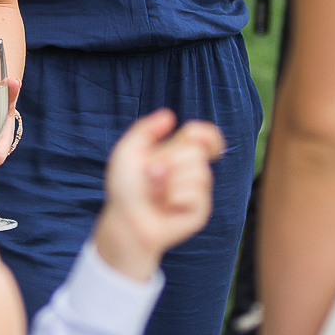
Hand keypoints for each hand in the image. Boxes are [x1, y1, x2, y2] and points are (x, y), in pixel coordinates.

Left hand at [91, 109, 225, 280]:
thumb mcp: (128, 152)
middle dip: (169, 159)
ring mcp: (198, 191)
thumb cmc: (125, 188)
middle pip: (196, 150)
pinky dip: (175, 197)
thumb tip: (170, 115)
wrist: (126, 219)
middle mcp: (192, 170)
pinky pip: (196, 193)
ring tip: (157, 193)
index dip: (209, 135)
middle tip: (151, 175)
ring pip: (198, 172)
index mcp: (178, 153)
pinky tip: (167, 206)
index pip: (205, 136)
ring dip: (170, 181)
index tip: (204, 140)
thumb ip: (146, 129)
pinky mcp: (200, 210)